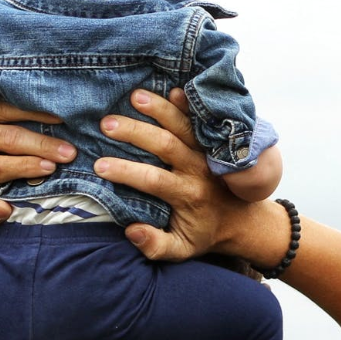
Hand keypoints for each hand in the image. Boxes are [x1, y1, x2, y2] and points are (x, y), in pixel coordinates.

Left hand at [0, 103, 75, 228]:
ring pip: (8, 111)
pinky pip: (10, 97)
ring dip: (40, 116)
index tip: (51, 169)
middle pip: (7, 138)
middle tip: (68, 152)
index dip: (25, 166)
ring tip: (66, 122)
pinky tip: (55, 105)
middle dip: (41, 145)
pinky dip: (33, 101)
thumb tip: (3, 209)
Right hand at [96, 88, 279, 262]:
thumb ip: (155, 245)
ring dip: (160, 109)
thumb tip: (131, 230)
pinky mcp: (212, 142)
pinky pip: (202, 120)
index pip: (153, 180)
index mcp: (187, 195)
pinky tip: (173, 89)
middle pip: (166, 145)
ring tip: (135, 96)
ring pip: (184, 126)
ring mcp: (206, 153)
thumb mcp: (181, 250)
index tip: (99, 166)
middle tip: (106, 123)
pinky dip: (189, 104)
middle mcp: (198, 170)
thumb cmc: (203, 234)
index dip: (126, 171)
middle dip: (136, 132)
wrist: (241, 221)